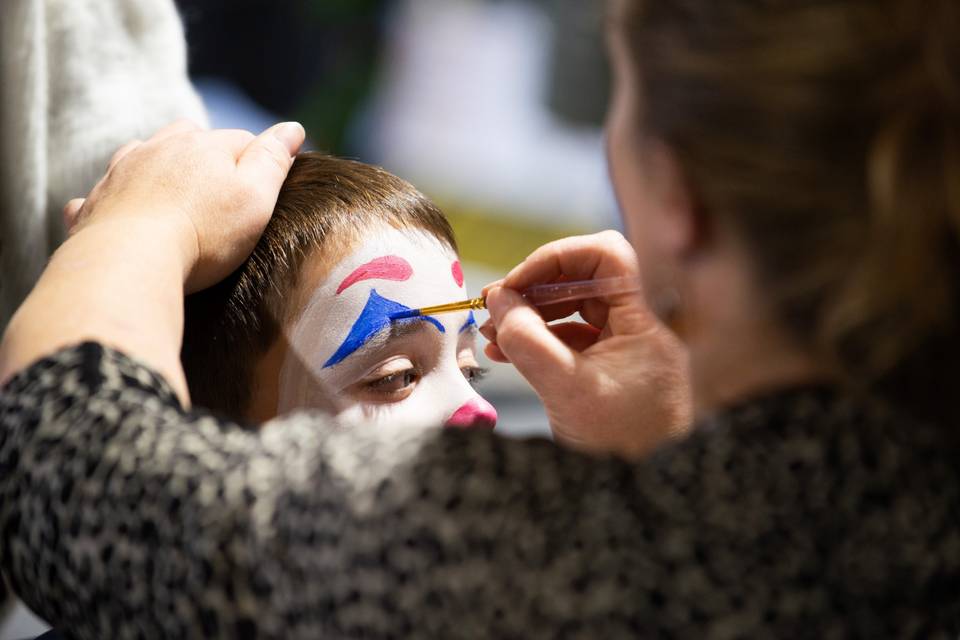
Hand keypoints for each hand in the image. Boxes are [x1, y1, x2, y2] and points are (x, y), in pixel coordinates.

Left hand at [62, 119, 304, 291]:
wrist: (131, 261)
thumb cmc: (204, 234)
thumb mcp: (256, 197)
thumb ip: (273, 160)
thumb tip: (293, 128)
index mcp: (203, 145)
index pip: (241, 140)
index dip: (258, 161)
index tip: (265, 189)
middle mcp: (159, 148)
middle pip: (189, 138)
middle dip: (205, 155)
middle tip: (219, 190)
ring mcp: (122, 172)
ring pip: (144, 154)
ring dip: (159, 165)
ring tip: (172, 192)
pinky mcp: (95, 203)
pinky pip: (105, 190)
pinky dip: (116, 196)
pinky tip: (121, 210)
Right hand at [480, 231, 691, 457]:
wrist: (648, 490)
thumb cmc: (623, 443)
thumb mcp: (566, 389)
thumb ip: (528, 340)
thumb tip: (497, 299)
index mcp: (646, 319)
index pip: (605, 255)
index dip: (556, 259)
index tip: (517, 283)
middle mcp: (641, 324)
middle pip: (585, 279)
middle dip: (535, 289)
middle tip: (495, 305)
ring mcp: (626, 345)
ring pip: (574, 308)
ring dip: (531, 315)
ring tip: (493, 333)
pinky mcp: (612, 366)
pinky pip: (573, 337)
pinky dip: (540, 339)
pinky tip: (506, 351)